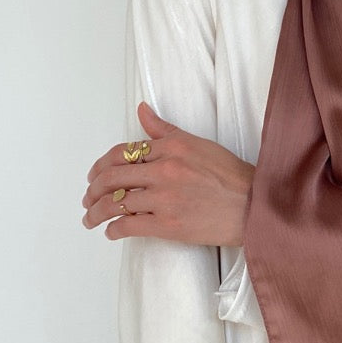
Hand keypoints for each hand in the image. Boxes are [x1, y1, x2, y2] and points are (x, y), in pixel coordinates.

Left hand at [81, 100, 254, 244]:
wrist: (254, 206)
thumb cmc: (230, 177)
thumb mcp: (198, 144)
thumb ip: (164, 130)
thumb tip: (141, 110)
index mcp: (171, 148)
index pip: (122, 153)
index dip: (102, 166)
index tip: (94, 176)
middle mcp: (165, 170)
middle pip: (112, 178)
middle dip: (93, 190)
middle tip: (87, 198)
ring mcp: (165, 198)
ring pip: (115, 204)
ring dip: (96, 212)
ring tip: (90, 219)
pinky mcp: (168, 224)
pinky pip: (129, 225)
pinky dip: (114, 230)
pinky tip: (110, 232)